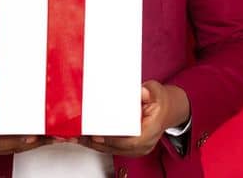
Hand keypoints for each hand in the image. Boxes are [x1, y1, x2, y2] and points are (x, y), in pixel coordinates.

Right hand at [0, 76, 51, 155]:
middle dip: (36, 142)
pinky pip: (17, 146)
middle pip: (13, 147)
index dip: (17, 139)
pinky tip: (48, 135)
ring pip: (18, 149)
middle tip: (57, 135)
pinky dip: (33, 141)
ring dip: (39, 143)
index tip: (34, 136)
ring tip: (59, 136)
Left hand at [75, 80, 189, 157]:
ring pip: (110, 150)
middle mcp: (143, 144)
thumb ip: (147, 92)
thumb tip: (141, 92)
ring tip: (75, 136)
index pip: (130, 141)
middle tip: (77, 134)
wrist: (167, 110)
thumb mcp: (156, 92)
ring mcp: (136, 149)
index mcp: (151, 132)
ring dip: (92, 144)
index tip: (96, 135)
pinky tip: (84, 138)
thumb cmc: (160, 101)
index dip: (111, 139)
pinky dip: (97, 143)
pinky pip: (111, 148)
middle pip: (115, 147)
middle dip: (95, 142)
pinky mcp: (129, 148)